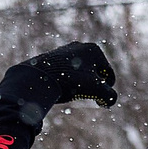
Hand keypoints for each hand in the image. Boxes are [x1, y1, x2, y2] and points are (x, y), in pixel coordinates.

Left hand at [0, 41, 116, 114]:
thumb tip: (110, 101)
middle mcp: (81, 47)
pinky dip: (69, 81)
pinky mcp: (53, 58)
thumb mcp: (94, 89)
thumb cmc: (68, 81)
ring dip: (81, 84)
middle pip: (95, 72)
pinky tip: (63, 88)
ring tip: (74, 93)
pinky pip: (67, 71)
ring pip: (81, 72)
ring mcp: (66, 51)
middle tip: (88, 96)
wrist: (37, 77)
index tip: (100, 102)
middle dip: (94, 86)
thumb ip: (109, 96)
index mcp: (94, 50)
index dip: (107, 90)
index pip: (109, 74)